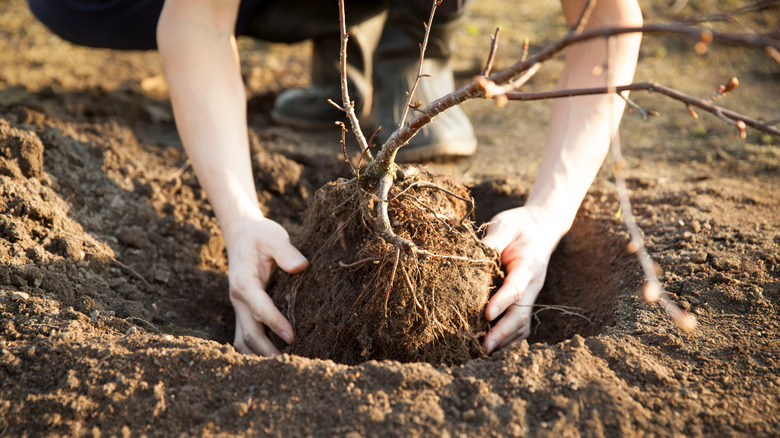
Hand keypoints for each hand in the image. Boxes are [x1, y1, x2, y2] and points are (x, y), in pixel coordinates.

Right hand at [223, 214, 307, 355]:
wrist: (241, 233)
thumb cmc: (260, 235)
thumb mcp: (274, 237)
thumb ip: (286, 251)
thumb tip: (301, 266)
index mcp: (244, 282)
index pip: (259, 310)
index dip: (275, 325)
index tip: (292, 338)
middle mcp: (237, 298)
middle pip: (248, 334)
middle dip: (266, 351)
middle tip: (288, 366)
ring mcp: (239, 307)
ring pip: (243, 340)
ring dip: (259, 355)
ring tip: (282, 368)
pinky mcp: (244, 310)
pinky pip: (246, 334)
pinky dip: (257, 349)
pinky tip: (275, 357)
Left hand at [481, 205, 566, 353]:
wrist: (541, 228)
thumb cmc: (520, 226)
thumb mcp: (506, 224)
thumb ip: (493, 239)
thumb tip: (473, 254)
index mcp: (528, 264)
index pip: (516, 287)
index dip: (502, 302)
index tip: (487, 315)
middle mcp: (532, 284)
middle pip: (521, 313)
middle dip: (503, 332)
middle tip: (484, 346)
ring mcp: (531, 295)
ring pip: (522, 324)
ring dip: (504, 339)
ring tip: (481, 351)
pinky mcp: (525, 301)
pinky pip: (520, 325)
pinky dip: (508, 338)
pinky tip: (490, 346)